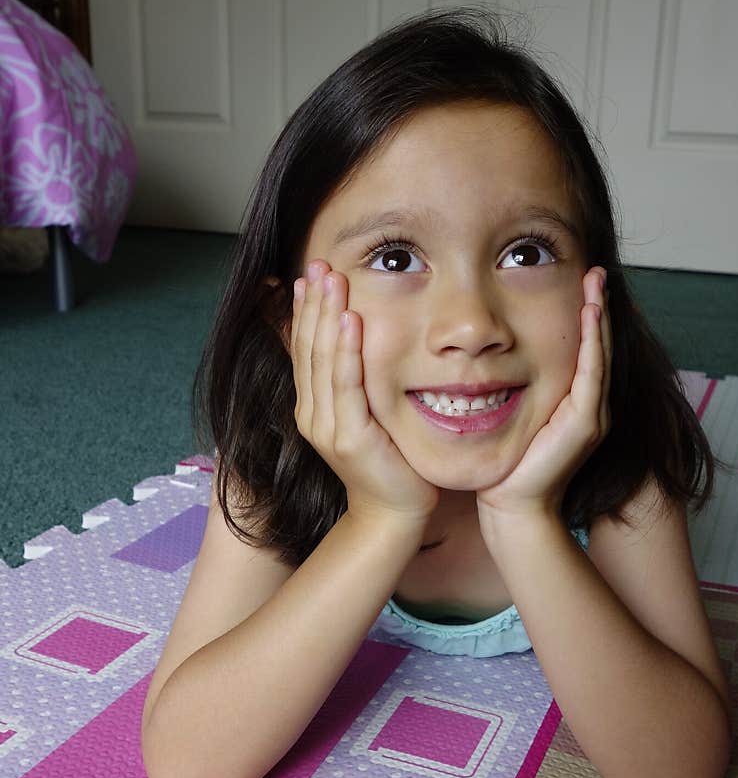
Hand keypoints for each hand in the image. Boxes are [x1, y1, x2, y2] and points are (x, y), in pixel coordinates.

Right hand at [291, 260, 439, 523]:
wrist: (393, 513)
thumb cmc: (387, 464)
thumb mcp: (364, 418)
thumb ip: (353, 385)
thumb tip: (355, 348)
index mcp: (313, 408)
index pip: (304, 350)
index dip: (305, 312)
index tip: (309, 276)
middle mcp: (311, 415)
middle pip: (307, 348)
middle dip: (312, 303)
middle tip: (317, 264)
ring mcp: (326, 427)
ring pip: (322, 361)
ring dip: (325, 316)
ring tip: (330, 279)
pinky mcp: (349, 437)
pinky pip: (346, 386)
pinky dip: (345, 352)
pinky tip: (348, 321)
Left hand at [476, 266, 611, 519]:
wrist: (512, 506)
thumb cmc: (506, 465)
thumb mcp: (510, 416)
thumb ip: (511, 389)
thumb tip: (487, 362)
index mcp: (573, 403)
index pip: (583, 350)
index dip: (585, 316)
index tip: (580, 282)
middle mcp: (589, 406)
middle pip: (599, 346)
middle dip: (598, 306)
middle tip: (596, 271)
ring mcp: (592, 414)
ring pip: (600, 354)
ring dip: (599, 316)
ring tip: (597, 282)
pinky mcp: (586, 423)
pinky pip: (591, 373)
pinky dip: (593, 343)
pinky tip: (590, 315)